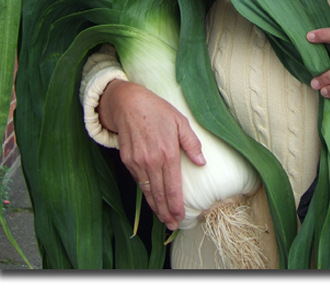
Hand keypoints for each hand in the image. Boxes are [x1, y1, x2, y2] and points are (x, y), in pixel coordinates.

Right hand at [98, 79, 205, 229]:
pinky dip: (146, 193)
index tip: (181, 216)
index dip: (176, 205)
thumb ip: (191, 143)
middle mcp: (151, 161)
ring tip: (163, 218)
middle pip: (160, 194)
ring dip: (155, 206)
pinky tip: (152, 199)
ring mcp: (137, 162)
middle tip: (172, 224)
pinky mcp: (127, 160)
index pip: (173, 186)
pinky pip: (139, 181)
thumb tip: (201, 162)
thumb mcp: (180, 121)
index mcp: (167, 152)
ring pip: (148, 190)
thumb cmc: (157, 110)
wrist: (128, 103)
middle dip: (166, 212)